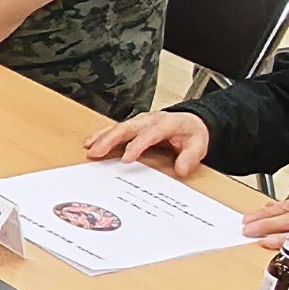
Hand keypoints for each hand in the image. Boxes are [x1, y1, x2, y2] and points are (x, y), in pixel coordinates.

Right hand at [88, 109, 214, 175]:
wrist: (191, 122)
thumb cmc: (191, 134)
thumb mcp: (198, 146)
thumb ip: (189, 158)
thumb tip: (180, 169)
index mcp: (166, 123)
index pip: (149, 134)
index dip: (137, 145)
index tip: (126, 159)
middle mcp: (149, 120)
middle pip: (127, 127)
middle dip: (110, 140)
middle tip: (97, 153)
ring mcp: (140, 121)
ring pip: (118, 127)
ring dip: (103, 138)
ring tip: (90, 149)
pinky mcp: (133, 125)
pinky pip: (116, 128)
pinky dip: (102, 135)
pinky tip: (91, 142)